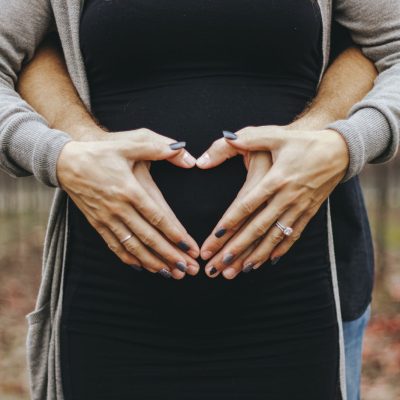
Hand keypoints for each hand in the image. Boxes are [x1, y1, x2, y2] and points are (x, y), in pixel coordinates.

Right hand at [56, 128, 199, 278]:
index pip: (158, 218)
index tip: (191, 248)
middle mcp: (119, 208)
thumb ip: (160, 148)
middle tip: (188, 269)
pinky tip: (143, 267)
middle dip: (170, 256)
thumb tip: (187, 155)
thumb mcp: (130, 142)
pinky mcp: (97, 224)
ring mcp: (107, 219)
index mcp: (129, 190)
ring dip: (153, 262)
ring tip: (171, 273)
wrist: (66, 162)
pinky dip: (130, 259)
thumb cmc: (101, 152)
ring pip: (133, 247)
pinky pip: (115, 246)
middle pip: (149, 238)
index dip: (176, 235)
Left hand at [197, 125, 348, 277]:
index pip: (246, 206)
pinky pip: (292, 235)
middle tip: (217, 266)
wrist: (340, 149)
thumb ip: (244, 140)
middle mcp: (287, 197)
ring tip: (237, 271)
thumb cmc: (302, 141)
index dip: (229, 224)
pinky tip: (267, 262)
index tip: (214, 240)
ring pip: (273, 237)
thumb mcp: (274, 135)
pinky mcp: (309, 212)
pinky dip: (279, 249)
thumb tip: (215, 148)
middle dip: (235, 249)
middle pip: (257, 228)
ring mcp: (299, 207)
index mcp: (275, 179)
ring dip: (255, 256)